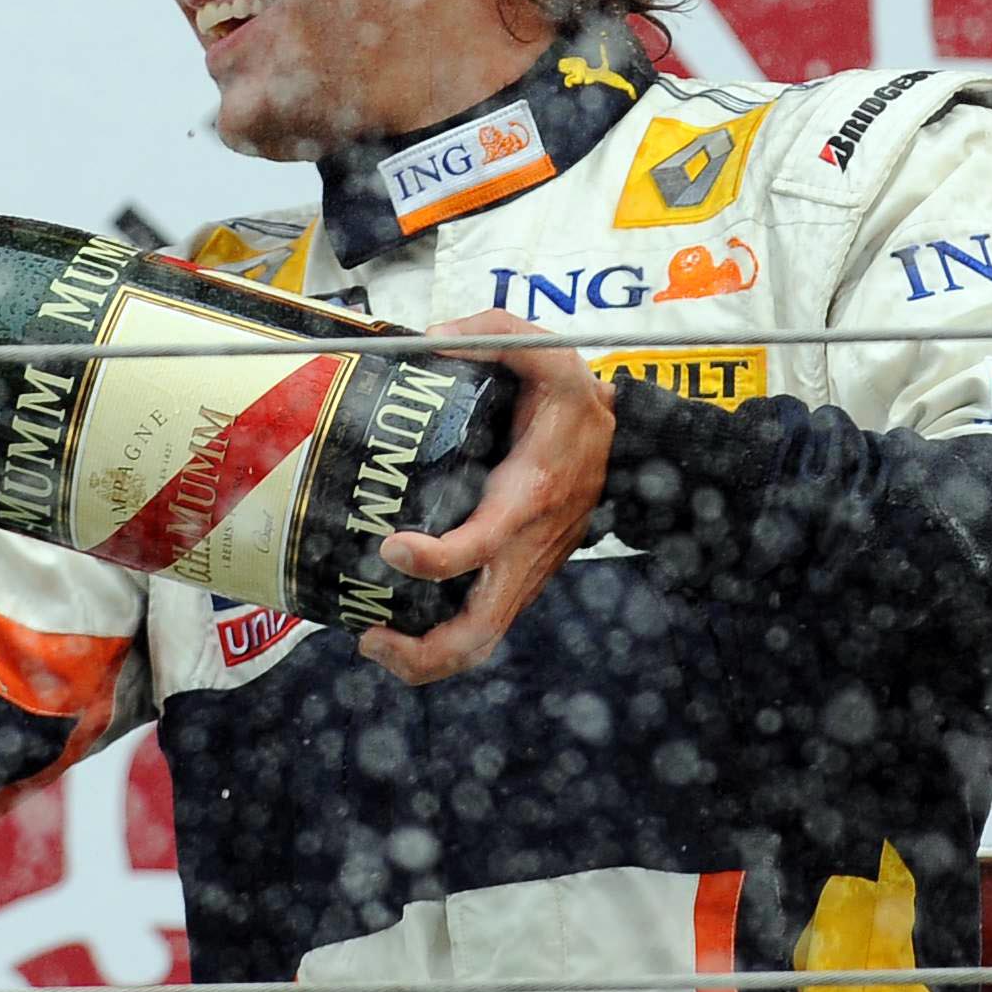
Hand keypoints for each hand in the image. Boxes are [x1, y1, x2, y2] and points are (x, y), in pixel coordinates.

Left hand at [357, 311, 613, 686]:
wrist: (622, 440)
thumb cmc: (571, 399)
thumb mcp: (543, 349)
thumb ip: (491, 333)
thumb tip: (431, 339)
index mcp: (529, 493)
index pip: (483, 544)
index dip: (437, 557)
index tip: (392, 544)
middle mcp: (528, 546)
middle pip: (482, 629)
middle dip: (424, 652)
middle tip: (370, 639)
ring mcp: (526, 571)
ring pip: (483, 641)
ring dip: (427, 658)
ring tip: (375, 643)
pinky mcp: (520, 578)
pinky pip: (482, 625)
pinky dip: (440, 639)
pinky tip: (398, 622)